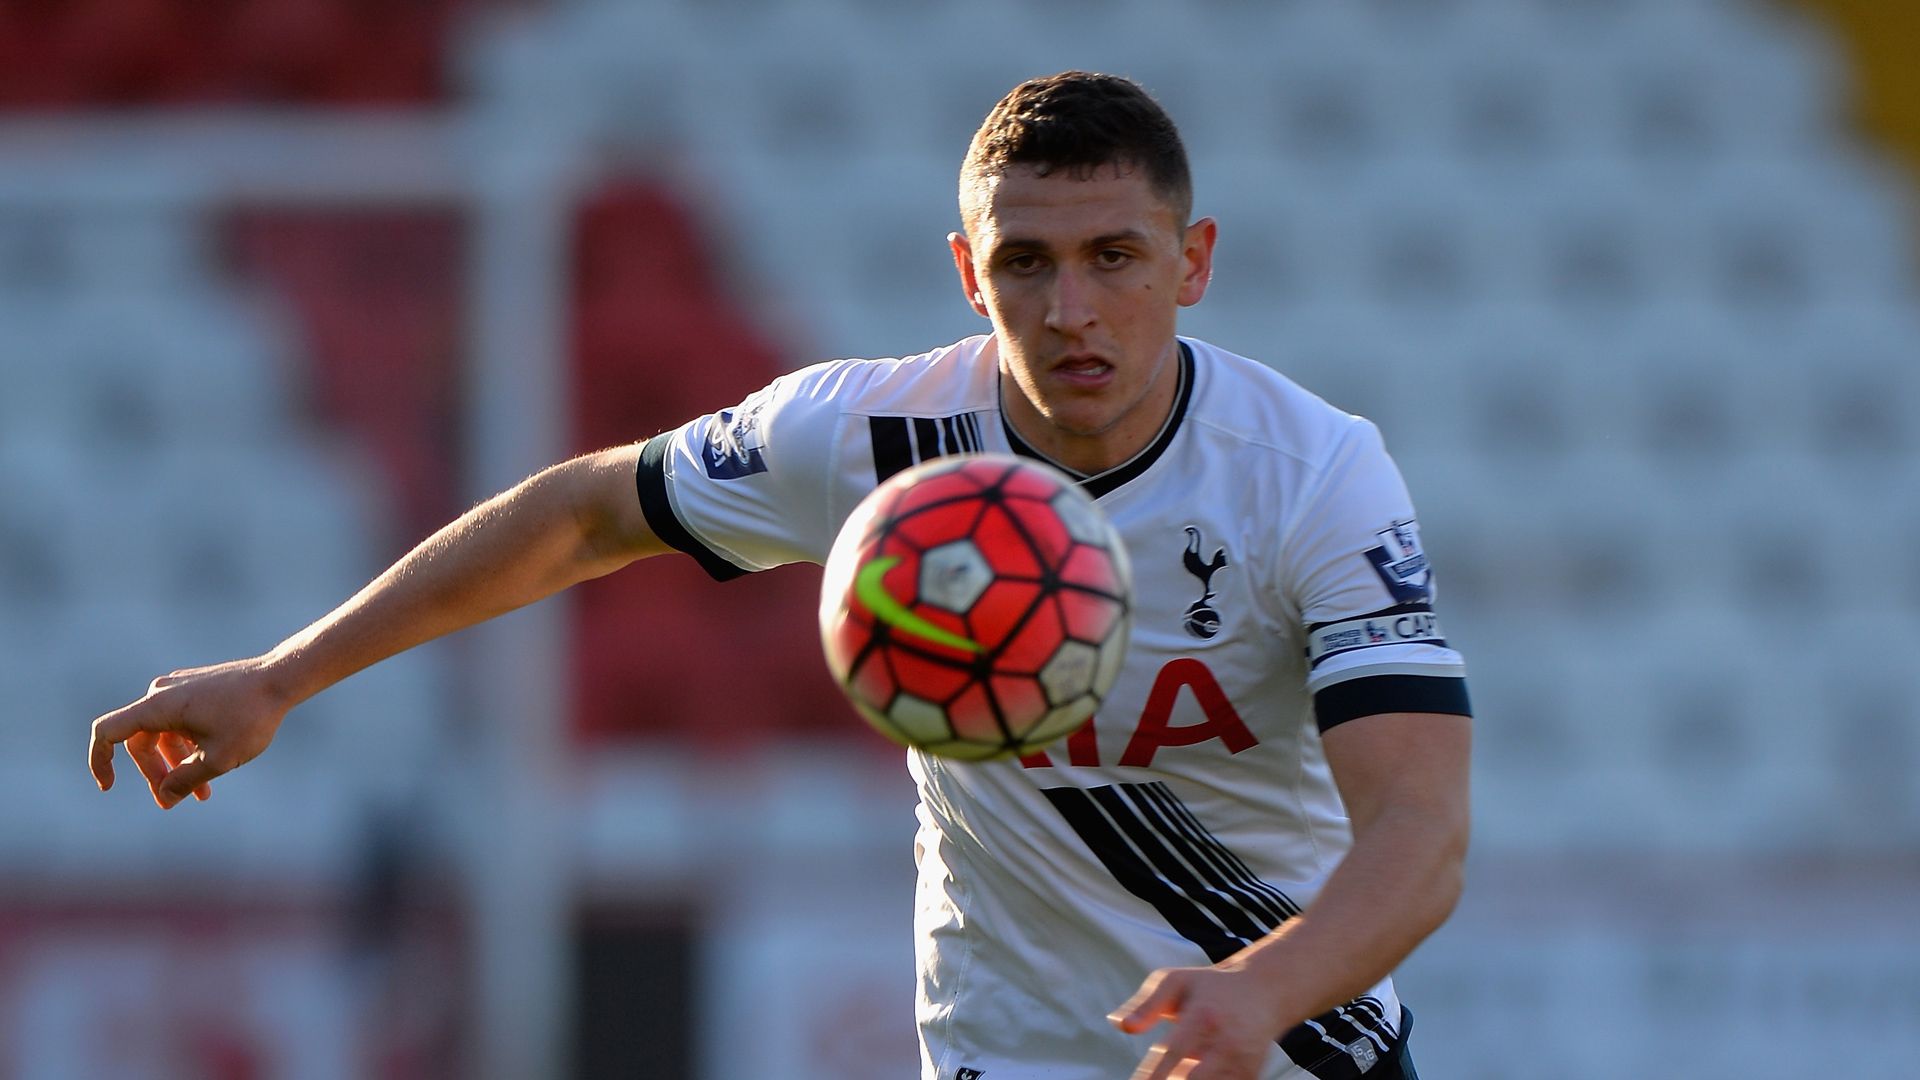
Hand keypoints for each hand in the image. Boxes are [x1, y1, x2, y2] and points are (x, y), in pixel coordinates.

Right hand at [88, 657, 289, 808]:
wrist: (281, 679)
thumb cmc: (251, 717)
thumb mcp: (218, 759)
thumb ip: (185, 780)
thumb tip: (164, 798)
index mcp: (158, 705)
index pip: (108, 732)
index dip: (99, 761)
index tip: (108, 787)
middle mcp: (162, 692)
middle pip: (140, 741)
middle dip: (155, 774)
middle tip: (170, 802)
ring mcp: (179, 688)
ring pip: (162, 734)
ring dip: (175, 764)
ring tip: (201, 795)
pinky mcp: (195, 689)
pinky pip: (179, 723)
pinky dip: (188, 746)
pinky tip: (209, 769)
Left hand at [1110, 964, 1279, 1079]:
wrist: (1263, 991)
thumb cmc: (1209, 987)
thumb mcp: (1175, 982)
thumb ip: (1145, 1004)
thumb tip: (1119, 1025)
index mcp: (1203, 1015)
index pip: (1174, 1051)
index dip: (1155, 1073)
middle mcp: (1226, 1041)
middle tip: (1152, 1078)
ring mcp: (1242, 1061)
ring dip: (1185, 1079)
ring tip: (1180, 1065)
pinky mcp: (1251, 1075)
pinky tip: (1197, 1067)